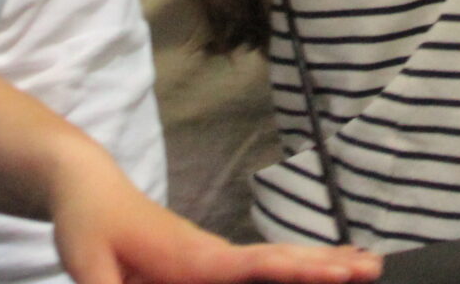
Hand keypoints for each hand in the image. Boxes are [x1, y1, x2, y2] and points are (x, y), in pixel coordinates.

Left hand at [50, 154, 379, 283]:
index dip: (295, 272)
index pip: (253, 267)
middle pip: (279, 261)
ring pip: (278, 261)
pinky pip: (262, 267)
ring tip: (368, 264)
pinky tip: (318, 270)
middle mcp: (213, 256)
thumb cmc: (87, 225)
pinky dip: (299, 266)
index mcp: (191, 260)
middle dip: (326, 265)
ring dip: (322, 262)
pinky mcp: (210, 264)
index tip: (336, 273)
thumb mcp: (87, 266)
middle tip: (373, 268)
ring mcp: (215, 258)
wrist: (86, 187)